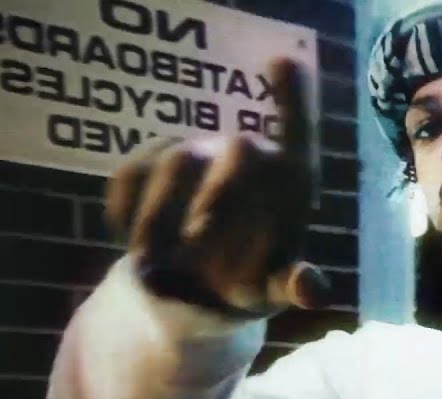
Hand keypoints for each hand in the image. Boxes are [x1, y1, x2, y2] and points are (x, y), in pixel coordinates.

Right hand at [104, 58, 328, 315]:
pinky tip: (137, 252)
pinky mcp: (148, 164)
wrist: (198, 294)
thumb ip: (295, 285)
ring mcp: (197, 153)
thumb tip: (314, 290)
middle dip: (220, 189)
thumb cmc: (250, 280)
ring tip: (157, 262)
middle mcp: (246, 156)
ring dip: (162, 215)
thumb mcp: (274, 290)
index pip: (299, 135)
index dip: (293, 99)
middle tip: (199, 236)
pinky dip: (127, 216)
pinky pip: (130, 175)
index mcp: (289, 183)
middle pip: (240, 147)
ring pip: (178, 159)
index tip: (282, 62)